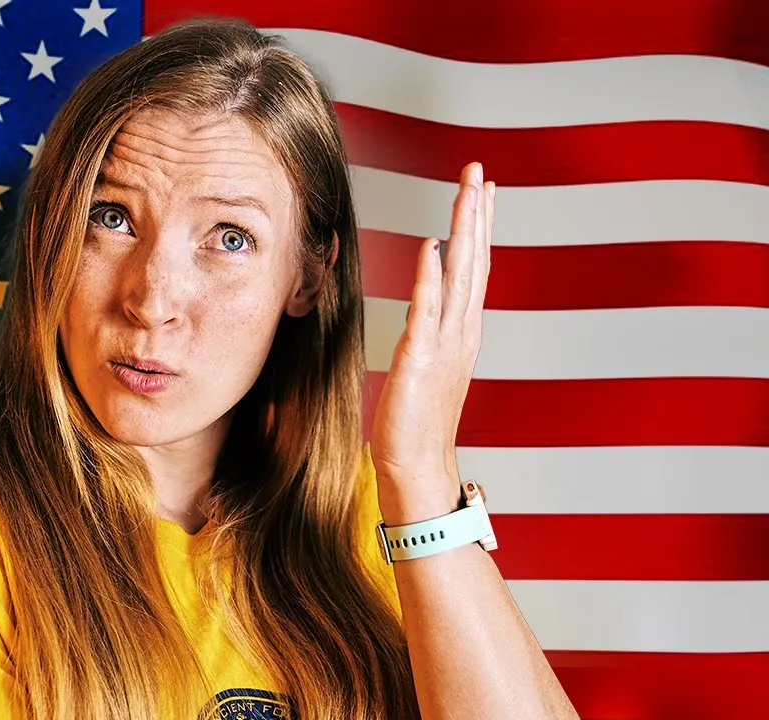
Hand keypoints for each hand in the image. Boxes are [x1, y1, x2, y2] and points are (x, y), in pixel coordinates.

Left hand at [369, 162, 493, 523]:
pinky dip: (432, 277)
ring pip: (460, 275)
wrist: (417, 466)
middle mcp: (462, 332)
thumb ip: (430, 322)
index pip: (474, 267)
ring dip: (464, 231)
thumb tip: (429, 284)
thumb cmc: (417, 419)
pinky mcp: (422, 358)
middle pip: (475, 261)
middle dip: (477, 213)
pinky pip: (429, 310)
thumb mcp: (426, 361)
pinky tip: (435, 246)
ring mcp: (446, 344)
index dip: (478, 226)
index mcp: (463, 331)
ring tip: (468, 191)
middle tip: (480, 171)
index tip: (483, 189)